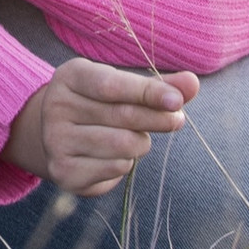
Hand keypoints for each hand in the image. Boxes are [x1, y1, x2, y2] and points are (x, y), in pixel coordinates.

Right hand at [3, 57, 199, 196]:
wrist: (59, 136)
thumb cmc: (99, 104)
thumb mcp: (123, 87)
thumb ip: (157, 85)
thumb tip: (192, 83)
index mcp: (70, 76)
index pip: (112, 85)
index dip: (148, 93)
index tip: (177, 101)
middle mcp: (56, 106)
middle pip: (122, 116)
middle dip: (158, 119)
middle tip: (177, 120)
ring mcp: (56, 140)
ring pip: (123, 145)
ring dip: (141, 143)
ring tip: (135, 137)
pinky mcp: (63, 172)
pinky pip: (115, 168)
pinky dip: (126, 163)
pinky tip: (116, 155)